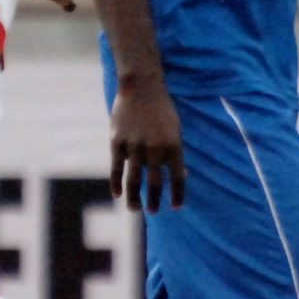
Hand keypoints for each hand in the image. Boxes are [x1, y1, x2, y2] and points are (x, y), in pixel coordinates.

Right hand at [109, 84, 185, 213]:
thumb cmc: (161, 109)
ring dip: (134, 198)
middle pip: (155, 183)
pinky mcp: (117, 142)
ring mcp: (134, 146)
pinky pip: (116, 168)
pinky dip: (116, 183)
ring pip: (134, 180)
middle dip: (154, 200)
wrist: (141, 86)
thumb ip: (176, 152)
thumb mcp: (175, 128)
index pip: (177, 178)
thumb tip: (182, 175)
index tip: (175, 207)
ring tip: (135, 209)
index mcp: (173, 146)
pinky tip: (117, 194)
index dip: (177, 195)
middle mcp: (154, 149)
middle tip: (153, 211)